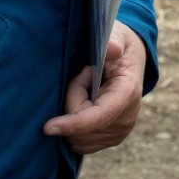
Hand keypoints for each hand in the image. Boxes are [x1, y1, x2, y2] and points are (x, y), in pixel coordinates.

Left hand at [45, 23, 145, 154]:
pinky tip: (84, 104)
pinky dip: (75, 126)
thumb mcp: (117, 35)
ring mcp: (120, 132)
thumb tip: (112, 49)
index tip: (48, 127)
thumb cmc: (118, 45)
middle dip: (72, 102)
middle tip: (83, 75)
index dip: (74, 123)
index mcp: (128, 92)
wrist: (130, 60)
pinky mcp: (111, 139)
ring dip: (73, 113)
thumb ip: (113, 40)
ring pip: (78, 137)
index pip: (99, 116)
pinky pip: (80, 143)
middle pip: (82, 127)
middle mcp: (127, 118)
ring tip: (87, 87)